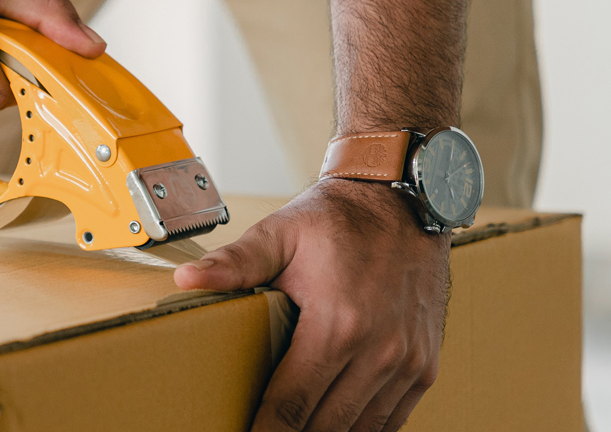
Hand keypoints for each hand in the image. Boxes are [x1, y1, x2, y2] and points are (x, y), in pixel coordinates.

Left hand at [175, 179, 448, 431]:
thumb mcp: (280, 233)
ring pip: (361, 429)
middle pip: (325, 426)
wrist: (405, 201)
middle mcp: (379, 350)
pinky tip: (335, 428)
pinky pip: (393, 420)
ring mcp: (406, 361)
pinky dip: (363, 430)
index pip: (291, 404)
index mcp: (338, 323)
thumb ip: (234, 264)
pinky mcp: (424, 365)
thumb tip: (186, 279)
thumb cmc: (337, 219)